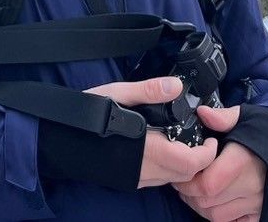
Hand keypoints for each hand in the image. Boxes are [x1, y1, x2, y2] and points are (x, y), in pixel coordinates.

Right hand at [85, 77, 218, 187]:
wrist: (57, 141)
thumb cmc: (83, 116)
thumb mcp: (115, 93)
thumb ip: (148, 90)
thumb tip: (176, 86)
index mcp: (145, 149)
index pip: (189, 162)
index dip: (206, 154)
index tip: (210, 139)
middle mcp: (143, 170)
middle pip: (184, 175)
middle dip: (198, 160)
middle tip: (200, 139)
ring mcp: (134, 178)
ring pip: (171, 180)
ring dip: (183, 166)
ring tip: (182, 141)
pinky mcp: (127, 181)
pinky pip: (157, 181)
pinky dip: (167, 169)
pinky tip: (160, 149)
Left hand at [175, 108, 266, 221]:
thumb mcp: (246, 118)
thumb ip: (222, 117)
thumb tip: (203, 113)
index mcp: (242, 161)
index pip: (207, 184)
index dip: (188, 181)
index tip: (183, 170)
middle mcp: (251, 186)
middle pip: (207, 202)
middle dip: (189, 193)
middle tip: (183, 181)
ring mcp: (257, 203)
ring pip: (216, 216)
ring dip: (201, 206)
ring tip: (196, 191)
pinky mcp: (262, 212)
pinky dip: (220, 216)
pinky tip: (216, 201)